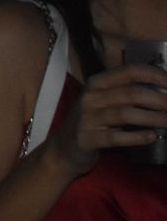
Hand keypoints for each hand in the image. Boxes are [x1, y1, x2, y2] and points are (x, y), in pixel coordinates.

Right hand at [50, 62, 166, 174]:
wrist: (63, 149)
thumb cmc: (92, 122)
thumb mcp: (103, 101)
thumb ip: (126, 92)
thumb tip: (163, 87)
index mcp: (96, 83)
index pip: (129, 71)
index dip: (155, 75)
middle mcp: (90, 97)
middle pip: (131, 93)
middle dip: (160, 99)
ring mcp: (86, 118)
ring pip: (125, 114)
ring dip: (153, 118)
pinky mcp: (86, 139)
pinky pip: (115, 137)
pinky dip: (136, 137)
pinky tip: (151, 137)